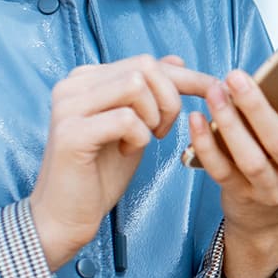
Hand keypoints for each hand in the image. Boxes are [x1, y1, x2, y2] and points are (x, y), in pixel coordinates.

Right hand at [30, 54, 216, 269]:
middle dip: (170, 99)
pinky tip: (127, 152)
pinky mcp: (71, 133)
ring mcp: (69, 107)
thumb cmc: (99, 173)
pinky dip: (139, 137)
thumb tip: (176, 60)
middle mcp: (73, 85)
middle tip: (163, 131)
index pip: (145, 62)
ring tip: (144, 140)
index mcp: (87, 79)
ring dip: (154, 117)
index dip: (186, 76)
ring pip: (135, 86)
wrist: (64, 217)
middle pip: (144, 68)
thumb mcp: (133, 126)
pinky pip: (125, 119)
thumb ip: (149, 94)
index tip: (213, 90)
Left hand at [187, 43, 277, 277]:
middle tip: (236, 75)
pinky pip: (220, 170)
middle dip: (257, 107)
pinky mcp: (240, 196)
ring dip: (228, 123)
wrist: (271, 223)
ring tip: (215, 91)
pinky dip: (205, 144)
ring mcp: (270, 190)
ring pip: (250, 158)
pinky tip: (195, 119)